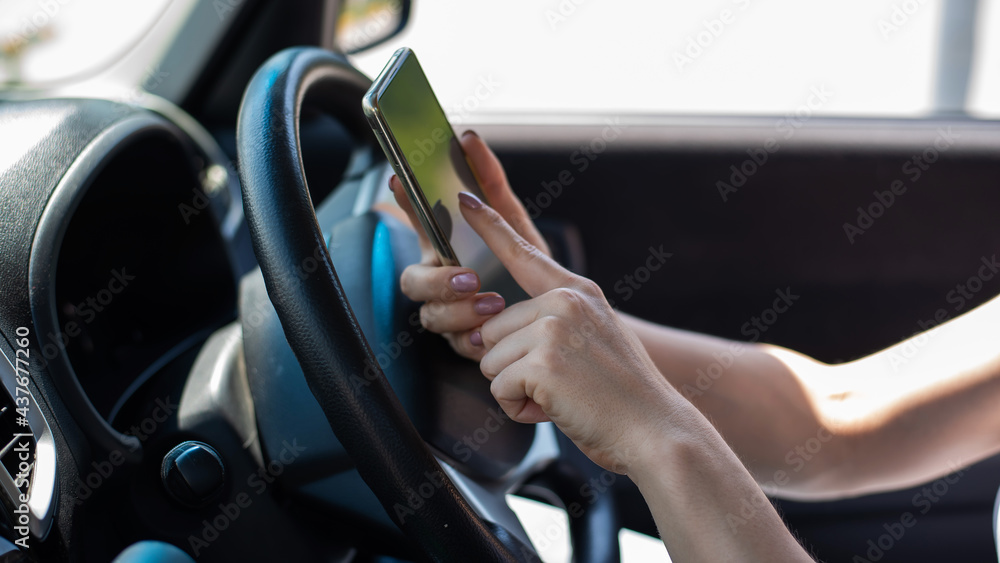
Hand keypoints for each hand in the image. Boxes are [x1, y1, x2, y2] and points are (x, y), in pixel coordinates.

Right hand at [391, 130, 549, 360]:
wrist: (560, 315)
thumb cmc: (529, 263)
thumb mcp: (515, 221)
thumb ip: (491, 181)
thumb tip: (469, 139)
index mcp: (446, 248)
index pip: (417, 224)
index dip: (403, 203)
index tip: (399, 180)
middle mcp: (440, 282)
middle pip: (412, 281)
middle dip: (436, 281)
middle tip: (469, 277)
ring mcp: (450, 314)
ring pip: (431, 316)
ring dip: (459, 311)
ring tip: (493, 305)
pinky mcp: (465, 342)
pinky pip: (457, 345)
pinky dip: (474, 339)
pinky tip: (491, 334)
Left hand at [458, 191, 676, 472]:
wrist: (657, 431)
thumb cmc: (622, 398)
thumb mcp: (595, 340)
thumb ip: (551, 326)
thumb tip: (485, 338)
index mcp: (578, 292)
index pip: (523, 253)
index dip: (489, 226)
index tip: (463, 198)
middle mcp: (564, 301)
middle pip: (491, 331)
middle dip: (513, 368)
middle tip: (560, 386)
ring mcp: (553, 328)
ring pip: (489, 362)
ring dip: (515, 391)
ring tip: (561, 398)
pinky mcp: (542, 361)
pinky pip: (498, 388)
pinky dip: (519, 410)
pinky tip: (556, 409)